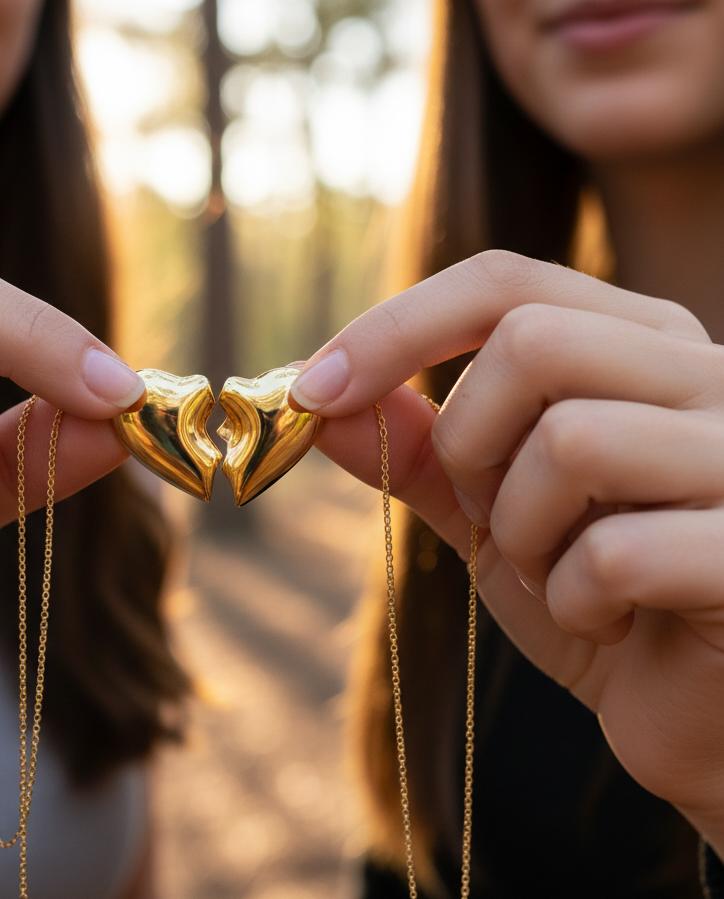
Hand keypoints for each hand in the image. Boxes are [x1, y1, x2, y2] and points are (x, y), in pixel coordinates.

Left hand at [291, 249, 723, 851]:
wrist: (697, 712)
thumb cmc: (600, 596)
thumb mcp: (491, 511)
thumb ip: (416, 449)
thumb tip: (312, 398)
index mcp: (638, 343)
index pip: (501, 284)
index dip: (395, 328)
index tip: (313, 391)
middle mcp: (706, 372)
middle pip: (532, 341)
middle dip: (470, 444)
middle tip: (491, 515)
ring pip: (572, 440)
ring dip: (523, 530)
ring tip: (560, 573)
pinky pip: (616, 552)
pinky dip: (577, 601)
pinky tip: (611, 621)